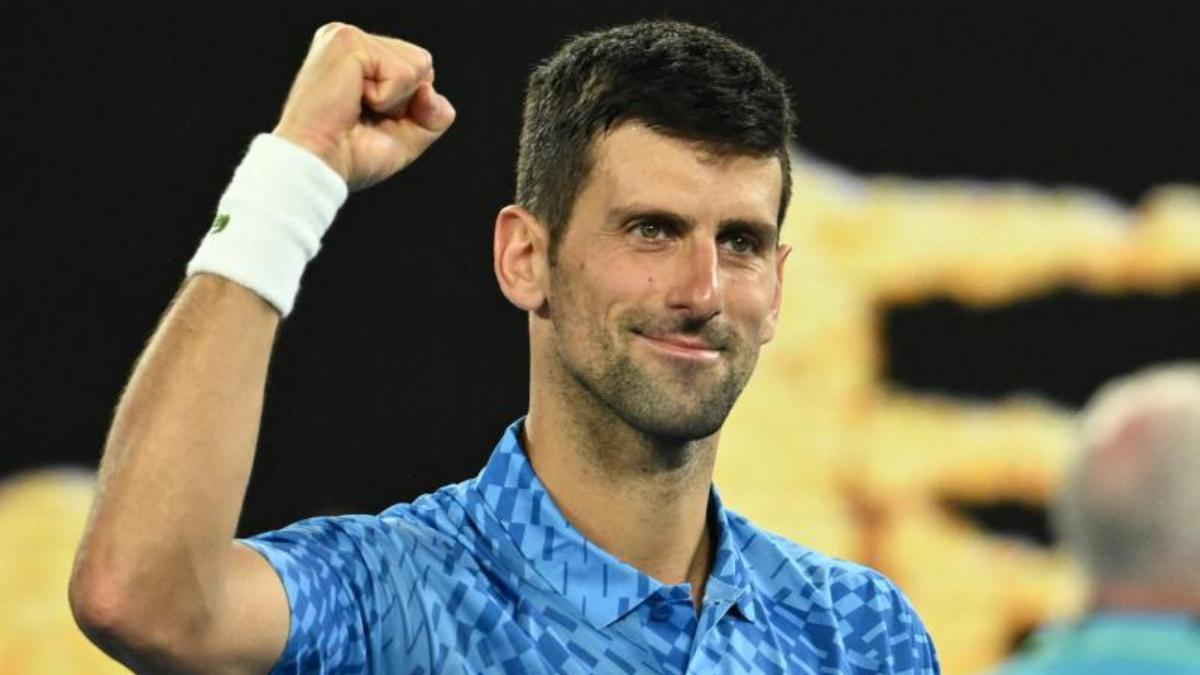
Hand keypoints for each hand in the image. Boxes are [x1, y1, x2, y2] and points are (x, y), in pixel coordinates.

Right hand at [272, 23, 455, 190]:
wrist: (317, 166)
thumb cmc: (349, 156)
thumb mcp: (407, 136)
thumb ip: (434, 113)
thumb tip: (429, 88)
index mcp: (359, 57)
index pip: (419, 70)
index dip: (409, 106)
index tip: (370, 120)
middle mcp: (351, 40)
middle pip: (423, 63)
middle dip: (405, 102)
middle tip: (363, 116)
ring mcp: (346, 37)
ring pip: (418, 65)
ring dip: (394, 100)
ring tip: (355, 107)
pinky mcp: (347, 41)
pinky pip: (403, 72)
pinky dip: (386, 98)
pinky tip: (352, 101)